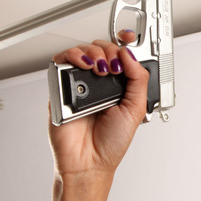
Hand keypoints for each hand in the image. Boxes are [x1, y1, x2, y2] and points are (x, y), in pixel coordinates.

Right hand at [48, 33, 148, 177]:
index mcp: (119, 84)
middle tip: (114, 66)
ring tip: (101, 68)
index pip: (121, 54)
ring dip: (94, 52)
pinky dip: (73, 56)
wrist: (89, 162)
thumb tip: (130, 54)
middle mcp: (100, 81)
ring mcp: (80, 83)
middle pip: (102, 47)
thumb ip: (139, 79)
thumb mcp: (136, 108)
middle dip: (110, 50)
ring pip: (82, 50)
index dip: (124, 42)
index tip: (129, 38)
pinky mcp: (61, 87)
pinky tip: (85, 66)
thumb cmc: (111, 142)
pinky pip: (62, 62)